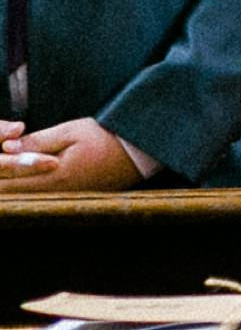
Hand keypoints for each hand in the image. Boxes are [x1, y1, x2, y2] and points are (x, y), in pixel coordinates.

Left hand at [0, 119, 143, 191]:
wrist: (138, 156)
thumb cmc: (106, 138)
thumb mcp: (71, 132)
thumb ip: (36, 141)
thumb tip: (7, 147)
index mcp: (53, 177)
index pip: (5, 180)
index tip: (0, 148)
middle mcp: (53, 193)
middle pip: (8, 193)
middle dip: (1, 174)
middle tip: (4, 155)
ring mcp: (58, 198)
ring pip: (18, 196)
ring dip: (8, 181)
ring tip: (10, 160)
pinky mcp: (64, 197)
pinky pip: (32, 195)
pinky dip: (20, 184)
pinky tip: (21, 171)